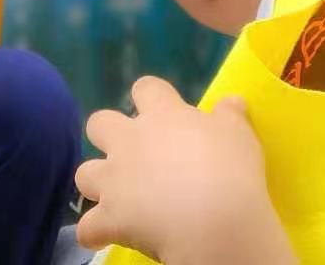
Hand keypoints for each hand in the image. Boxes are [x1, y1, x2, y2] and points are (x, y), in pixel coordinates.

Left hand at [75, 78, 280, 262]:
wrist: (214, 220)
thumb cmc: (231, 170)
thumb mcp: (239, 134)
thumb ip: (230, 115)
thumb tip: (231, 101)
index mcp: (162, 115)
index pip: (146, 88)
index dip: (151, 97)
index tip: (162, 110)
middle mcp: (129, 142)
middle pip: (99, 123)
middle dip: (108, 135)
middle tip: (134, 153)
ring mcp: (114, 180)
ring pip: (84, 173)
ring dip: (97, 183)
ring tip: (117, 197)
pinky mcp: (109, 217)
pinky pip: (88, 227)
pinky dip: (95, 232)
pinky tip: (107, 236)